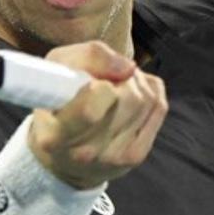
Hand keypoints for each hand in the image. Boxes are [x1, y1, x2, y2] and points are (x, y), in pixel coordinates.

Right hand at [28, 41, 167, 188]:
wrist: (64, 152)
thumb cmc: (57, 102)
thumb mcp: (57, 67)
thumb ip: (89, 57)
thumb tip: (128, 68)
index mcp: (55, 136)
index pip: (90, 110)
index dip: (100, 86)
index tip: (95, 82)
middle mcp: (84, 153)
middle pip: (128, 98)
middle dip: (121, 79)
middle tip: (105, 80)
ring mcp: (113, 158)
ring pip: (146, 100)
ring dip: (135, 84)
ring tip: (115, 89)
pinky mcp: (135, 156)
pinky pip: (158, 108)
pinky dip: (149, 93)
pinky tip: (130, 99)